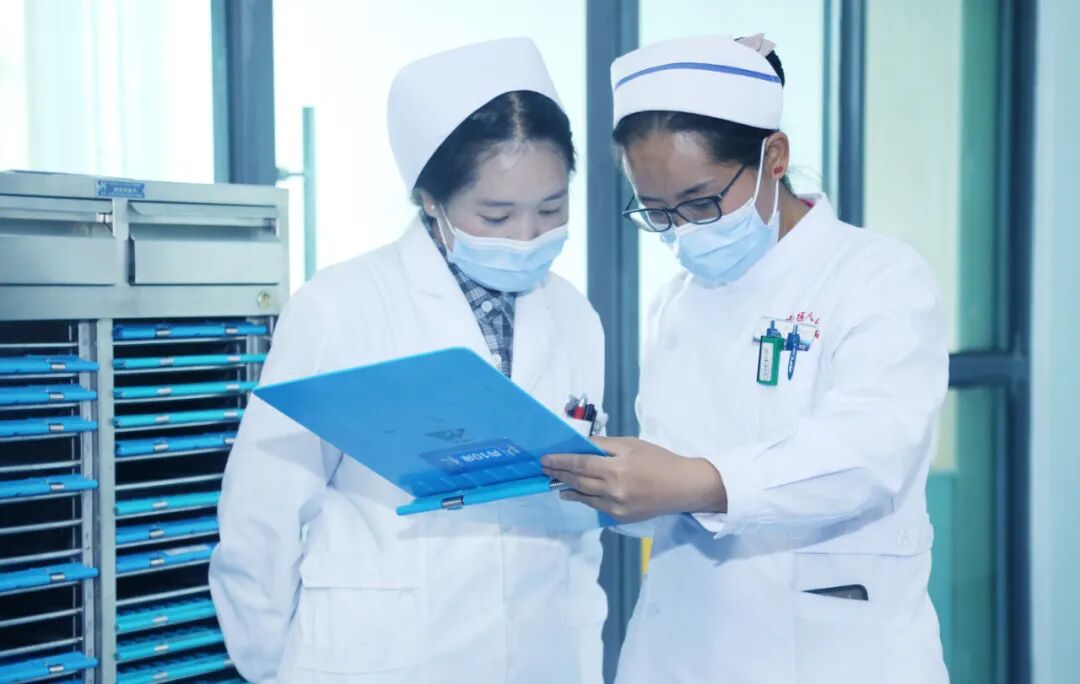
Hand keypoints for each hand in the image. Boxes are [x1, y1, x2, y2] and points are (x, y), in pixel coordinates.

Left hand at [541, 436, 726, 522]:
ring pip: (584, 495)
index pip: (581, 462)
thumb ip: (605, 445)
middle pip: (578, 480)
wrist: (683, 486)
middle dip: (559, 473)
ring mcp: (617, 506)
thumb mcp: (632, 444)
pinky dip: (582, 498)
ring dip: (566, 488)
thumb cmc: (659, 459)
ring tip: (554, 481)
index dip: (560, 461)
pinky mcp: (621, 517)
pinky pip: (596, 506)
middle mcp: (614, 489)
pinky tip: (572, 493)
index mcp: (618, 467)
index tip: (545, 458)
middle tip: (544, 468)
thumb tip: (581, 445)